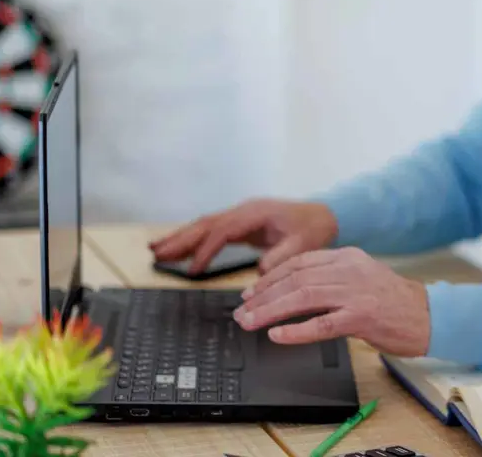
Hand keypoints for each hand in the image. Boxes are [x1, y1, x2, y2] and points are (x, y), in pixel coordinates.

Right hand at [149, 198, 337, 274]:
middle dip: (181, 238)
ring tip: (156, 250)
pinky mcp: (241, 224)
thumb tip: (261, 270)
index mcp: (256, 213)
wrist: (326, 215)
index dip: (206, 250)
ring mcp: (241, 216)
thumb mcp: (303, 245)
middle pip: (206, 223)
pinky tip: (179, 249)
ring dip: (181, 237)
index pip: (223, 231)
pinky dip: (194, 239)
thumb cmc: (314, 229)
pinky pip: (212, 231)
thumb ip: (282, 257)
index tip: (193, 270)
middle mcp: (244, 211)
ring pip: (205, 225)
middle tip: (155, 253)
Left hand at [233, 247, 430, 355]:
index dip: (269, 277)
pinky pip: (322, 324)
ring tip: (249, 323)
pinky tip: (277, 335)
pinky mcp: (362, 317)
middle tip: (241, 311)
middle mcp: (350, 270)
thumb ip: (332, 279)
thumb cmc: (394, 302)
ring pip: (303, 297)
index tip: (250, 291)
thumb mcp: (362, 278)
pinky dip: (295, 330)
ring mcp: (356, 292)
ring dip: (270, 311)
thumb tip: (292, 290)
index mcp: (348, 257)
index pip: (299, 262)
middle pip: (295, 278)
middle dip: (263, 296)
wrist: (429, 315)